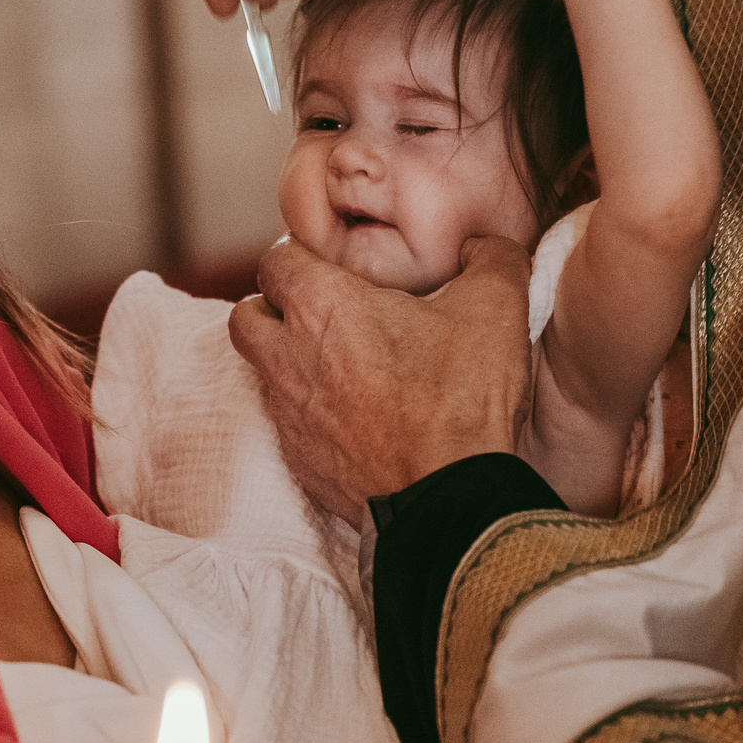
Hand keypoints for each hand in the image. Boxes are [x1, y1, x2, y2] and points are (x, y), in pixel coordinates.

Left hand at [228, 235, 534, 525]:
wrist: (449, 496)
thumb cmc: (461, 397)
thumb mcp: (495, 307)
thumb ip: (491, 257)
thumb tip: (484, 246)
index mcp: (321, 306)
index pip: (276, 259)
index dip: (303, 256)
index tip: (334, 266)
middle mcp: (288, 357)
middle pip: (248, 314)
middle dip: (274, 305)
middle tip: (322, 310)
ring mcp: (288, 413)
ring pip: (261, 369)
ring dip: (286, 358)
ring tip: (335, 360)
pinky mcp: (299, 458)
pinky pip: (286, 421)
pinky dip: (307, 410)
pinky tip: (349, 412)